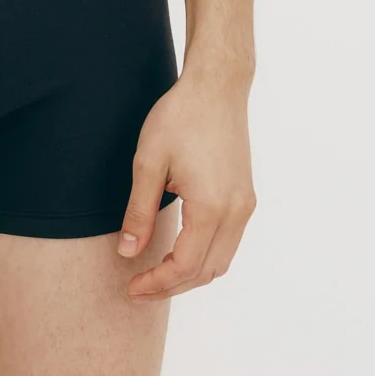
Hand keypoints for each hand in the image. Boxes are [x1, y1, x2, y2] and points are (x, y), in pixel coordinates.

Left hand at [117, 64, 256, 301]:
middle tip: (139, 288)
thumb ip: (138, 211)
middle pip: (207, 271)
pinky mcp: (245, 196)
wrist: (216, 87)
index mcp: (211, 207)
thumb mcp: (148, 162)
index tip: (132, 287)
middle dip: (172, 286)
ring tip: (157, 275)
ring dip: (190, 274)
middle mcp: (235, 212)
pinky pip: (228, 242)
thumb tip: (129, 252)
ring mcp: (244, 205)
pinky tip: (180, 251)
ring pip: (221, 261)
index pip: (185, 266)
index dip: (157, 283)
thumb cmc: (180, 117)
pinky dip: (205, 256)